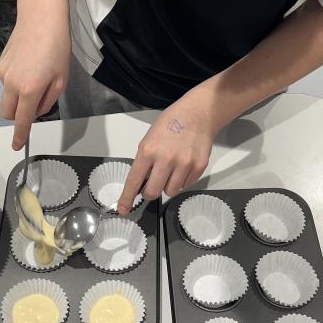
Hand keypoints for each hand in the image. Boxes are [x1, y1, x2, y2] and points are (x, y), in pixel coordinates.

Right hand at [0, 6, 70, 150]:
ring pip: (7, 98)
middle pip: (8, 113)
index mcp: (29, 90)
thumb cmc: (57, 47)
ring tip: (37, 77)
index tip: (17, 146)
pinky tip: (29, 66)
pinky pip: (6, 83)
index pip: (22, 121)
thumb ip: (48, 101)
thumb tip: (36, 111)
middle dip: (19, 116)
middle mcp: (11, 84)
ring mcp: (3, 74)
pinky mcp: (0, 64)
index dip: (20, 136)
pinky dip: (16, 84)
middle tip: (37, 102)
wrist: (41, 17)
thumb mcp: (61, 79)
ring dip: (18, 98)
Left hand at [119, 91, 217, 213]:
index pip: (134, 181)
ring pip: (170, 191)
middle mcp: (166, 159)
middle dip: (150, 192)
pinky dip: (182, 180)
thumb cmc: (171, 123)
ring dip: (168, 186)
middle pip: (153, 193)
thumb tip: (141, 183)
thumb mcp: (150, 139)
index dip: (127, 198)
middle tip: (153, 184)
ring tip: (172, 169)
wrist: (198, 113)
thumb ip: (145, 161)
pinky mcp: (198, 167)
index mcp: (148, 150)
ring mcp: (184, 164)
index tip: (123, 209)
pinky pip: (185, 185)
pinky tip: (183, 165)